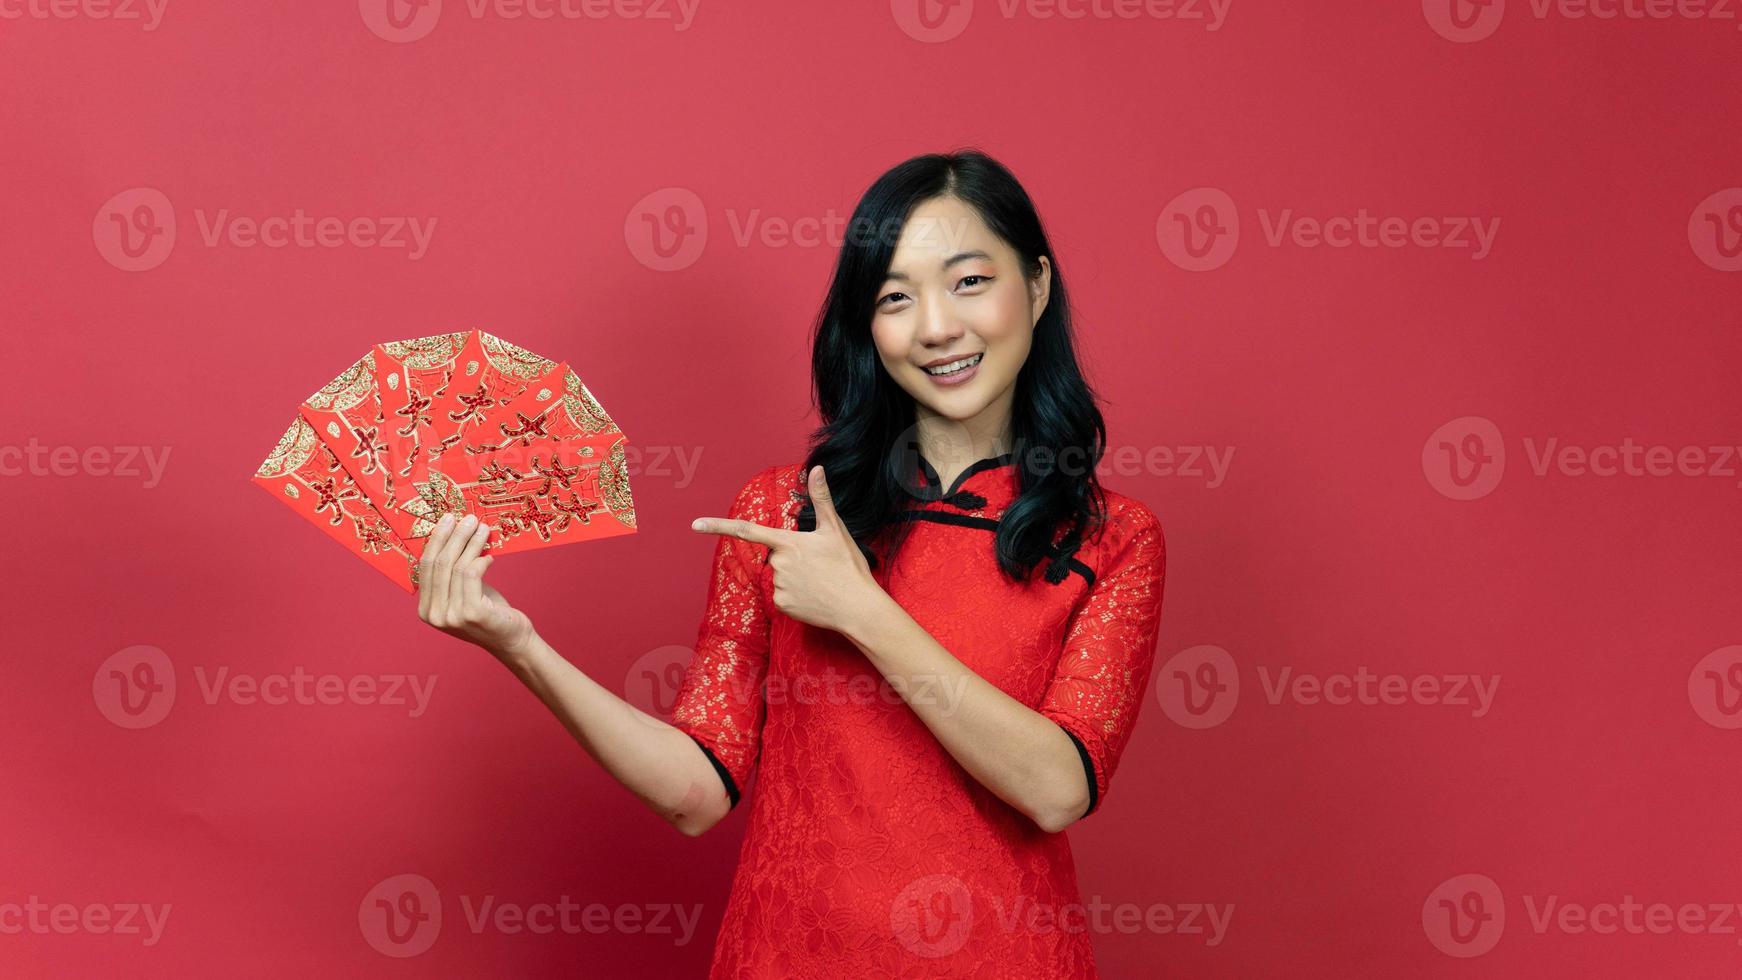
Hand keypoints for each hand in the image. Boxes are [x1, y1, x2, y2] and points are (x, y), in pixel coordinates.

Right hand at [416, 513, 535, 659]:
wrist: (510, 640)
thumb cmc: (487, 611)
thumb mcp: (462, 591)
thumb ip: (452, 572)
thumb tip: (454, 532)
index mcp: (425, 609)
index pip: (425, 566)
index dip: (437, 540)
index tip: (448, 519)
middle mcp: (434, 614)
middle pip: (440, 563)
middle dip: (455, 536)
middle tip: (468, 518)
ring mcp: (452, 616)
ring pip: (457, 566)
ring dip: (472, 543)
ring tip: (483, 529)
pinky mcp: (472, 613)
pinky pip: (472, 574)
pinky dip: (481, 560)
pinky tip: (490, 556)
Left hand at [691, 465, 884, 635]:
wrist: (857, 608)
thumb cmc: (848, 567)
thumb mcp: (835, 530)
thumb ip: (821, 498)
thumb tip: (816, 469)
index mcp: (787, 543)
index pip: (747, 530)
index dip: (718, 526)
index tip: (695, 524)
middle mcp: (778, 564)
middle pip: (776, 556)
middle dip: (793, 558)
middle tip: (820, 566)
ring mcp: (778, 587)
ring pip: (780, 576)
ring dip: (796, 577)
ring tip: (821, 582)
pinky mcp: (782, 606)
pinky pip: (783, 596)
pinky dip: (797, 595)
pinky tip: (815, 597)